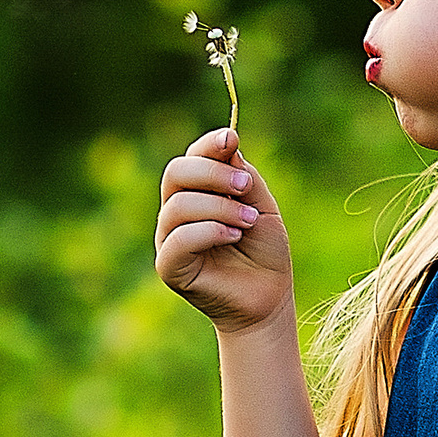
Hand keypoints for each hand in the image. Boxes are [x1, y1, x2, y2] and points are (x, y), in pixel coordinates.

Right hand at [155, 128, 292, 334]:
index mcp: (197, 192)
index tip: (232, 139)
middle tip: (246, 187)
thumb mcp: (261, 205)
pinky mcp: (169, 266)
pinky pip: (178, 239)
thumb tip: (227, 141)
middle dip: (213, 172)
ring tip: (249, 221)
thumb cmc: (264, 252)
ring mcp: (170, 238)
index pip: (191, 157)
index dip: (208, 145)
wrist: (269, 297)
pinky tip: (233, 236)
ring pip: (179, 205)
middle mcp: (177, 211)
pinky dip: (209, 231)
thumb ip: (243, 176)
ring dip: (220, 207)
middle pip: (176, 173)